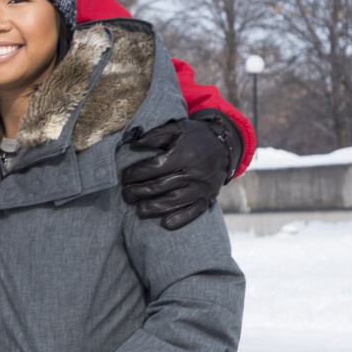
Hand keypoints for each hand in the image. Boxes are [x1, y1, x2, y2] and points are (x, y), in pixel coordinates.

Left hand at [118, 112, 238, 229]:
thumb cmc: (197, 135)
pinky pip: (195, 211)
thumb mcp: (178, 128)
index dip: (138, 173)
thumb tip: (133, 144)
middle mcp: (194, 171)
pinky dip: (181, 218)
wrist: (226, 144)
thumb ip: (156, 135)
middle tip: (126, 195)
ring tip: (139, 210)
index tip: (126, 177)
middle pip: (162, 185)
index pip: (156, 167)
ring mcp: (202, 186)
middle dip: (140, 191)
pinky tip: (165, 224)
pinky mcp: (209, 196)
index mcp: (184, 154)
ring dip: (155, 207)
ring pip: (175, 200)